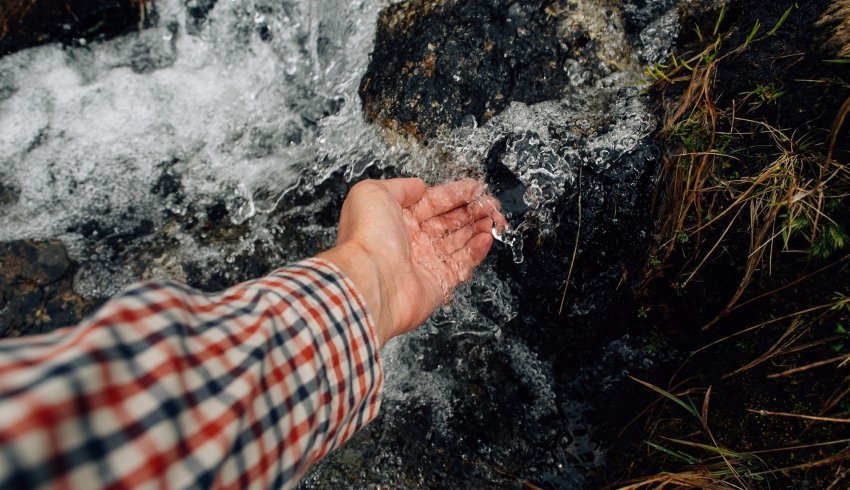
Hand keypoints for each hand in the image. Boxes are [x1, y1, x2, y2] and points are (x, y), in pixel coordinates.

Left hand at [318, 178, 505, 346]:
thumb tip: (416, 186)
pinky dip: (477, 250)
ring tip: (493, 218)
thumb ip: (399, 187)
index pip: (432, 202)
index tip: (475, 188)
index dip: (455, 194)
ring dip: (478, 228)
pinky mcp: (438, 284)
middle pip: (448, 221)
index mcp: (395, 219)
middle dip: (471, 210)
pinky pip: (463, 264)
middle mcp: (410, 241)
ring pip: (458, 241)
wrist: (371, 280)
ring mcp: (424, 262)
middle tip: (489, 203)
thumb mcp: (373, 193)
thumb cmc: (367, 237)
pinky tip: (487, 237)